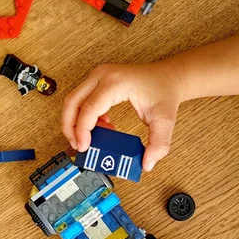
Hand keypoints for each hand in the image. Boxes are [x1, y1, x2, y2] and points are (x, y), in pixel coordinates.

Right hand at [61, 61, 185, 170]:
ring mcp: (99, 75)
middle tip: (78, 146)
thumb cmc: (164, 91)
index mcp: (115, 82)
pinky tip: (103, 126)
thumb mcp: (164, 120)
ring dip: (76, 122)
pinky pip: (82, 99)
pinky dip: (85, 116)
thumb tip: (147, 163)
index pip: (88, 108)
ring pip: (74, 100)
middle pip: (72, 102)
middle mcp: (103, 75)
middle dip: (70, 127)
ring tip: (93, 138)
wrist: (168, 76)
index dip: (82, 131)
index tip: (84, 147)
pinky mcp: (98, 80)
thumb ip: (158, 144)